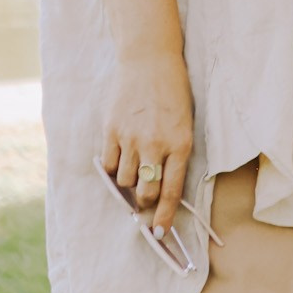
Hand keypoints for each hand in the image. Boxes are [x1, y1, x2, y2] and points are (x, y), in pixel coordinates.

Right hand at [100, 51, 193, 235]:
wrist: (150, 60)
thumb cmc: (173, 93)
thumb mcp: (184, 123)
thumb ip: (174, 154)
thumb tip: (160, 189)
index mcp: (180, 144)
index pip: (171, 191)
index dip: (165, 216)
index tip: (160, 232)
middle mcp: (155, 144)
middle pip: (145, 192)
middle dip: (145, 201)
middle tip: (144, 197)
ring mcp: (131, 138)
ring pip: (124, 181)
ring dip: (128, 182)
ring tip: (134, 165)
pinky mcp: (111, 131)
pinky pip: (107, 164)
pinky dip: (112, 167)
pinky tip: (119, 155)